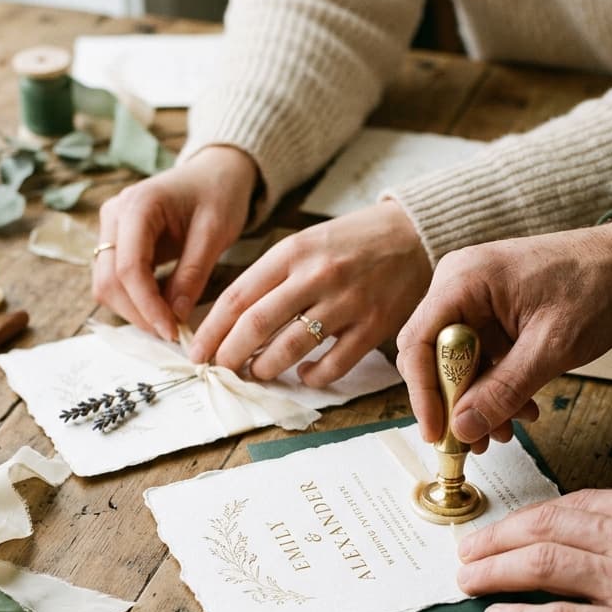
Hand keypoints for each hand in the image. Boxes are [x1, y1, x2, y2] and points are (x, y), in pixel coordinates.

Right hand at [92, 145, 258, 339]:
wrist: (213, 174)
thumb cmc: (218, 195)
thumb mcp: (215, 232)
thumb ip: (194, 273)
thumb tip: (176, 315)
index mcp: (137, 205)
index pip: (129, 268)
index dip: (147, 306)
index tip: (172, 331)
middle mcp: (114, 215)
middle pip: (109, 280)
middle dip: (138, 313)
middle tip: (172, 333)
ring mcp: (111, 228)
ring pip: (106, 284)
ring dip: (134, 310)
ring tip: (170, 322)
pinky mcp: (116, 242)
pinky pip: (115, 280)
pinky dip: (135, 300)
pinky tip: (163, 307)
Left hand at [189, 200, 432, 386]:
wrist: (413, 235)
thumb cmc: (351, 242)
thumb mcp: (306, 243)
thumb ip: (272, 276)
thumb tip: (231, 318)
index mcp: (292, 252)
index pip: (238, 297)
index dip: (212, 330)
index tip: (198, 351)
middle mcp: (317, 276)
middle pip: (257, 325)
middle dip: (231, 355)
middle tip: (222, 369)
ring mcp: (346, 302)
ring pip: (291, 349)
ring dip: (266, 368)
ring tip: (258, 372)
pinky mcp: (373, 326)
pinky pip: (333, 364)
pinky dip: (312, 376)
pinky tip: (303, 375)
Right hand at [395, 218, 611, 449]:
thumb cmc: (596, 287)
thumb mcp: (552, 347)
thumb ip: (504, 389)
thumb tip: (463, 428)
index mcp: (464, 280)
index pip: (418, 342)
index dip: (423, 393)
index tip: (438, 433)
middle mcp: (458, 286)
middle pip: (432, 355)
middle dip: (452, 403)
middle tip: (471, 442)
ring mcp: (473, 300)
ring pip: (456, 363)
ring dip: (477, 401)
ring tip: (504, 432)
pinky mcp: (490, 314)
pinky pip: (478, 358)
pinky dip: (495, 386)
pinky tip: (520, 409)